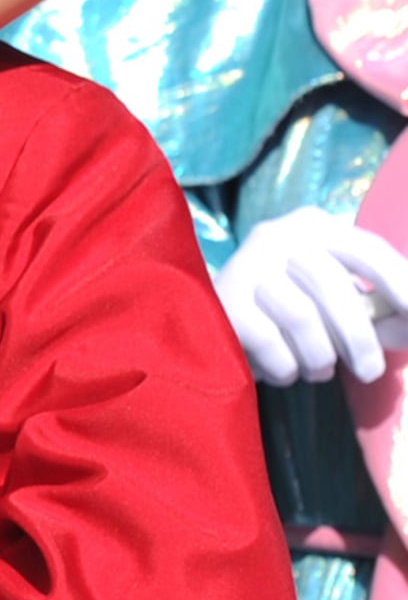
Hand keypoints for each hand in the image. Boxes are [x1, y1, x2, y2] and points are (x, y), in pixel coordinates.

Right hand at [213, 207, 407, 384]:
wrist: (211, 313)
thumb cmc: (292, 304)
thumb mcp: (340, 297)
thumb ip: (381, 312)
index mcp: (316, 226)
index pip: (369, 251)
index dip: (401, 284)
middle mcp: (278, 235)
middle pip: (333, 286)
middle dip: (360, 338)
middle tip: (370, 374)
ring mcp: (247, 264)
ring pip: (302, 317)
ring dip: (319, 357)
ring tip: (318, 371)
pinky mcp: (223, 299)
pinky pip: (269, 341)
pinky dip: (286, 366)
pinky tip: (284, 369)